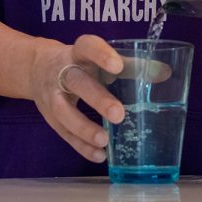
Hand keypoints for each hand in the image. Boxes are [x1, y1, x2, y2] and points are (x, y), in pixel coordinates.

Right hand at [29, 34, 124, 162]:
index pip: (86, 47)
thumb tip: (164, 72)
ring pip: (63, 111)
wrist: (37, 68)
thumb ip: (132, 65)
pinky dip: (81, 145)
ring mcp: (52, 95)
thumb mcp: (100, 59)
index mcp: (78, 53)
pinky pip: (63, 133)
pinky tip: (99, 154)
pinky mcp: (49, 116)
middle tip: (119, 114)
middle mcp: (62, 72)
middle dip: (96, 98)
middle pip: (76, 82)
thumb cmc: (80, 63)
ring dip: (83, 127)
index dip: (100, 54)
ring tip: (105, 140)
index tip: (118, 66)